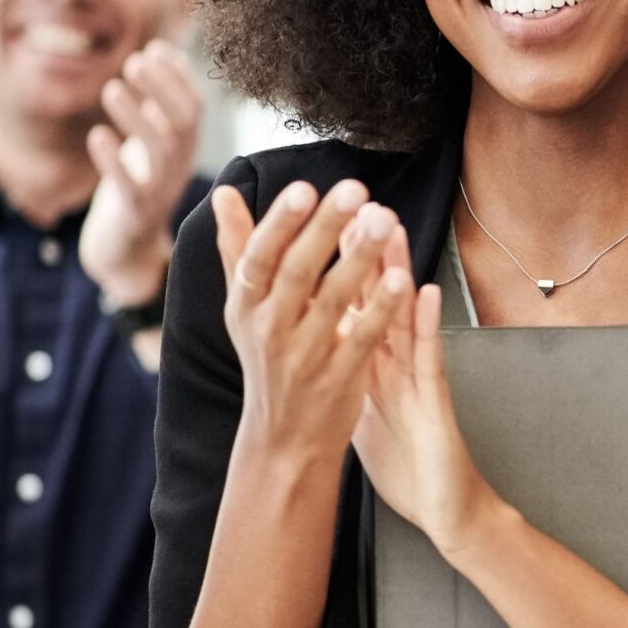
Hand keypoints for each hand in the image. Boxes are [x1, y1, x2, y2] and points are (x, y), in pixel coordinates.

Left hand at [80, 39, 202, 306]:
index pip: (195, 107)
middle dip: (162, 90)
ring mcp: (161, 191)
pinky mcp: (136, 214)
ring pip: (160, 152)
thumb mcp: (152, 142)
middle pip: (183, 124)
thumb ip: (159, 103)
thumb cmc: (135, 186)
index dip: (178, 77)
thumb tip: (161, 53)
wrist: (126, 250)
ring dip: (137, 118)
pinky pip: (130, 187)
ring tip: (112, 88)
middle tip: (134, 61)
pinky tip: (97, 136)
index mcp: (186, 149)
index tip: (153, 49)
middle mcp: (180, 168)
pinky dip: (113, 161)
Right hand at [213, 179, 413, 483]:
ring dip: (359, 260)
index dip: (279, 224)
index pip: (259, 257)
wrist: (282, 439)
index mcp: (246, 305)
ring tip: (385, 221)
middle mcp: (270, 329)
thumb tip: (224, 193)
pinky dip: (380, 311)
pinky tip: (403, 279)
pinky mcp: (338, 380)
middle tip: (355, 189)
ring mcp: (304, 356)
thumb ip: (238, 249)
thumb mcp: (245, 307)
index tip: (304, 188)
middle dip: (325, 229)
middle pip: (297, 273)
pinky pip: (361, 340)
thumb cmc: (268, 358)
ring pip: (332, 302)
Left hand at [346, 225, 501, 554]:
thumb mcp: (367, 417)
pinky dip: (428, 325)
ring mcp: (418, 378)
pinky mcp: (436, 401)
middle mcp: (396, 364)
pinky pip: (430, 359)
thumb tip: (319, 359)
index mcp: (374, 368)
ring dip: (398, 272)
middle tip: (353, 204)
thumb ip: (349, 382)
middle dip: (365, 254)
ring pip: (406, 316)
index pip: (353, 310)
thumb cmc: (407, 464)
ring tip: (390, 226)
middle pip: (378, 300)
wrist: (445, 510)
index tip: (318, 229)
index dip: (337, 271)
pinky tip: (425, 292)